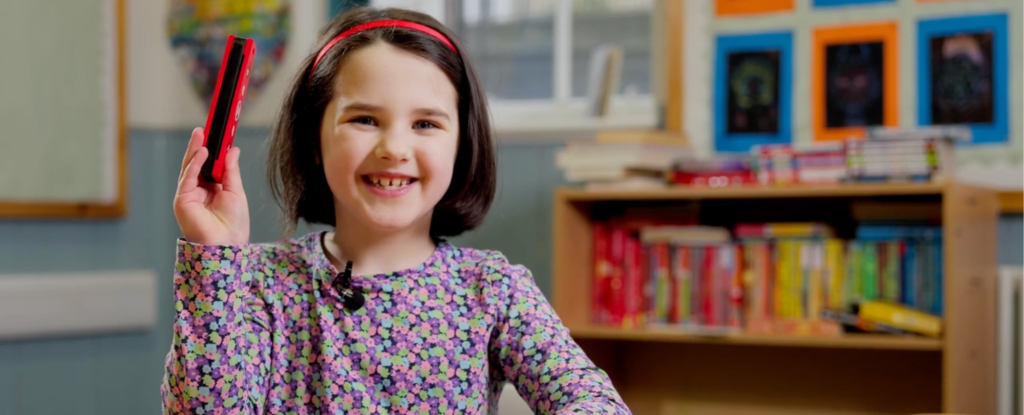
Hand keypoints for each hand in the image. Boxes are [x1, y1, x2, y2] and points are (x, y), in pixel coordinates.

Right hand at [173, 127, 249, 245]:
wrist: (227, 244)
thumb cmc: (234, 224)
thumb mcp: (235, 191)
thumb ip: (231, 170)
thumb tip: (233, 149)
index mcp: (212, 190)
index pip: (210, 165)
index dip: (212, 150)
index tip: (217, 134)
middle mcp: (198, 191)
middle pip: (197, 164)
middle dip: (200, 145)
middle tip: (203, 129)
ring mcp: (189, 195)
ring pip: (190, 168)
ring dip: (195, 150)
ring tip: (201, 135)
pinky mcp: (183, 200)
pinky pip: (187, 178)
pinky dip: (194, 164)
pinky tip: (201, 152)